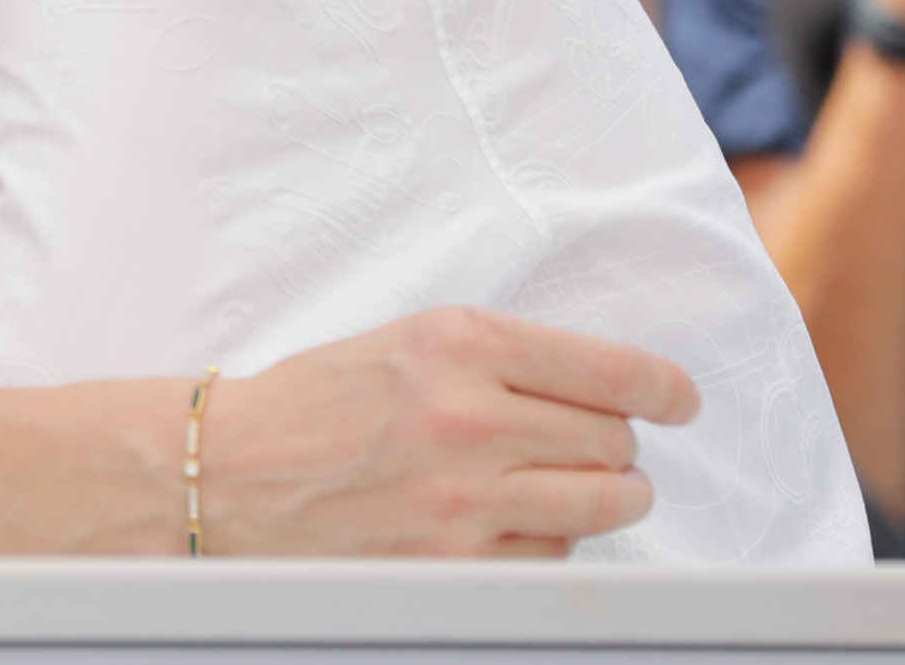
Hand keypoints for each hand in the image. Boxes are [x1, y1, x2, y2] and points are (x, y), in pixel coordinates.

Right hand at [207, 307, 696, 557]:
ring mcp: (465, 497)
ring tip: (572, 489)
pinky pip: (553, 557)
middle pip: (615, 440)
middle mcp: (469, 414)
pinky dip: (546, 543)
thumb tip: (603, 388)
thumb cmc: (311, 406)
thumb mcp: (403, 345)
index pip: (608, 367)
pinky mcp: (454, 563)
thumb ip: (498, 358)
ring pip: (604, 502)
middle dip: (613, 446)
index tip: (678, 399)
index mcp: (457, 342)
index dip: (662, 388)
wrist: (226, 474)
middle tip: (587, 447)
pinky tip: (505, 523)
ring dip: (602, 498)